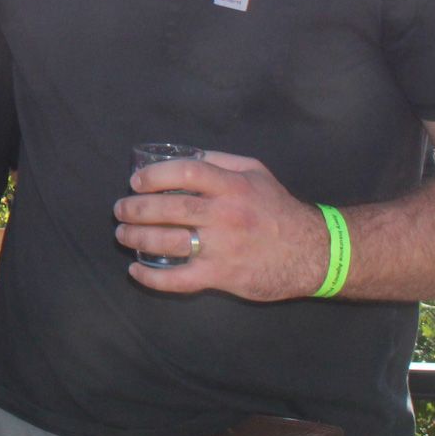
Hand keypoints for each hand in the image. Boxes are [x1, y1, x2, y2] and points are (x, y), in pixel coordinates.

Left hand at [113, 151, 327, 300]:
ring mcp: (223, 247)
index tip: (136, 182)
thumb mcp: (255, 173)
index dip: (155, 175)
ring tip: (122, 235)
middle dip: (136, 209)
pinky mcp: (223, 276)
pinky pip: (180, 279)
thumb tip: (183, 156)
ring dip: (137, 238)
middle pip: (170, 208)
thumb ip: (220, 162)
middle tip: (120, 210)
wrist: (314, 252)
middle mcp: (227, 215)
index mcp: (233, 186)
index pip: (186, 172)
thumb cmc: (278, 209)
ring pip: (169, 242)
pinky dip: (153, 278)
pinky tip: (136, 272)